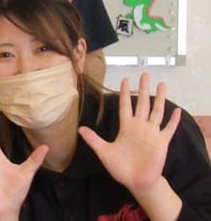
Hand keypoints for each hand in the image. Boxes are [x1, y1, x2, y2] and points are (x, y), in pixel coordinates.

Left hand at [79, 73, 180, 194]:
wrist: (136, 181)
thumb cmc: (120, 167)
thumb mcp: (104, 152)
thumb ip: (94, 139)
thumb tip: (79, 128)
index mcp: (126, 127)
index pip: (125, 105)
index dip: (125, 93)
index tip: (125, 80)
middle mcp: (140, 127)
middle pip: (142, 103)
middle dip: (143, 89)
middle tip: (145, 74)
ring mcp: (152, 133)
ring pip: (157, 111)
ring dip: (160, 99)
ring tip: (162, 84)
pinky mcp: (161, 142)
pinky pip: (169, 129)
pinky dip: (174, 120)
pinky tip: (177, 110)